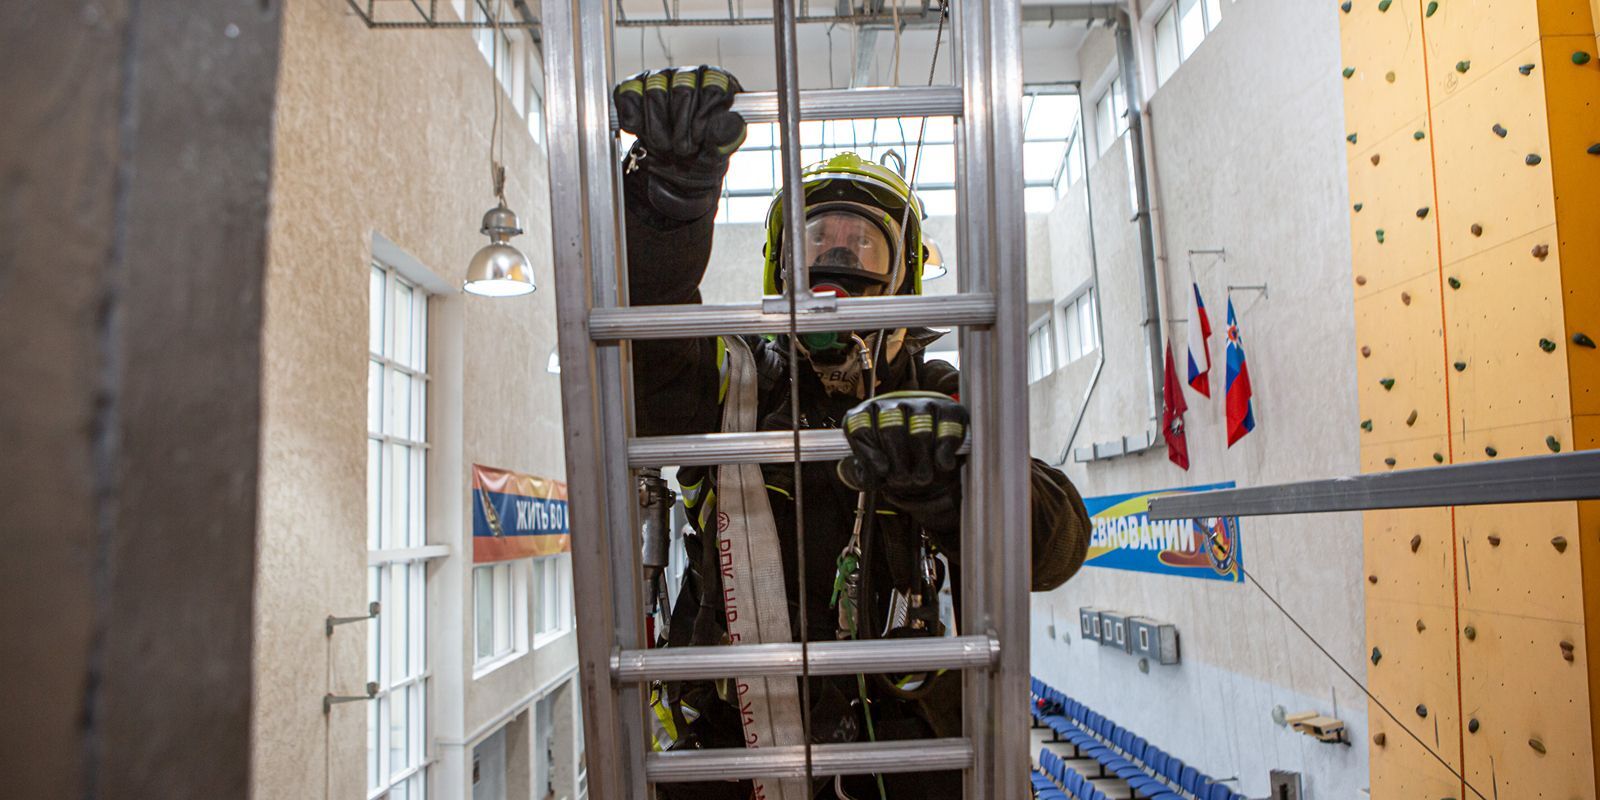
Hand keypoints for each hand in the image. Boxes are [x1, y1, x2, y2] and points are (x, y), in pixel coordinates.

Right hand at [614, 66, 745, 220]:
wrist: (670, 174)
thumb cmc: (700, 157)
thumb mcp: (719, 152)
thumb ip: (727, 137)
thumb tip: (727, 122)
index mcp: (718, 83)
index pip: (713, 87)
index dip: (703, 118)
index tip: (699, 139)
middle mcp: (689, 75)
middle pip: (683, 90)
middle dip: (681, 128)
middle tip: (683, 150)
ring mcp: (659, 78)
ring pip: (654, 93)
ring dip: (658, 129)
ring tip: (665, 146)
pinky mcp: (633, 87)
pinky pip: (628, 95)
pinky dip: (634, 120)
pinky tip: (642, 132)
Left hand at [837, 391, 967, 494]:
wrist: (928, 434)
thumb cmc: (894, 451)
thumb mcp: (874, 461)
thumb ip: (866, 473)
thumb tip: (868, 479)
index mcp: (869, 412)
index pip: (860, 427)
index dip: (869, 453)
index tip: (881, 471)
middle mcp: (894, 404)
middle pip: (891, 432)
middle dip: (898, 464)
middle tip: (902, 481)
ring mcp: (922, 404)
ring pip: (920, 434)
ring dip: (921, 464)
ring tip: (921, 478)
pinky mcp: (949, 410)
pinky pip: (947, 433)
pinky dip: (944, 453)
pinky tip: (942, 464)